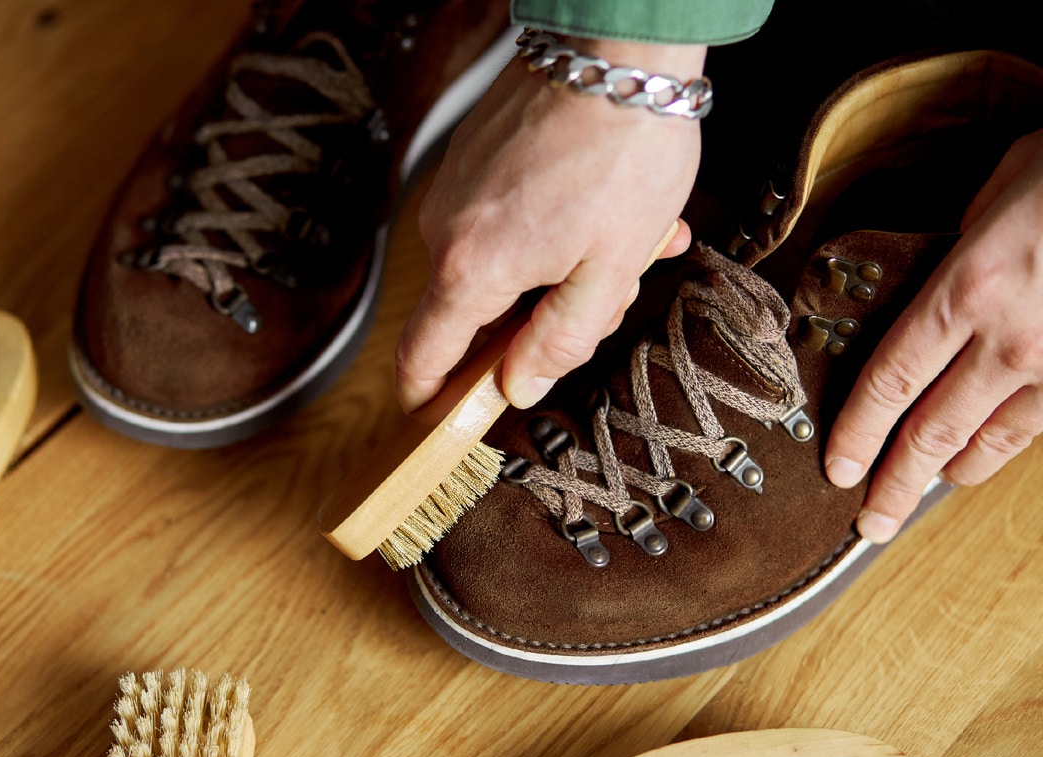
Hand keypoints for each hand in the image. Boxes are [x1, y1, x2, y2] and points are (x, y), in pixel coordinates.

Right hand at [395, 39, 704, 412]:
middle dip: (540, 317)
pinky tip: (600, 205)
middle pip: (476, 310)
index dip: (427, 397)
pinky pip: (500, 218)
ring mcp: (453, 189)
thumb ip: (560, 340)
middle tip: (610, 292)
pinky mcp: (470, 160)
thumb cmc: (622, 151)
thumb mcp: (611, 266)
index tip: (435, 418)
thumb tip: (518, 386)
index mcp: (473, 269)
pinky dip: (547, 227)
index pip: (424, 355)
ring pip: (497, 262)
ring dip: (556, 267)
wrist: (613, 46)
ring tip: (623, 237)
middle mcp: (445, 230)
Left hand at [825, 128, 1042, 541]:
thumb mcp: (997, 193)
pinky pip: (1038, 425)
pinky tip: (980, 458)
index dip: (858, 433)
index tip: (837, 469)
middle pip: (933, 430)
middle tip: (869, 524)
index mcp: (969, 288)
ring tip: (920, 490)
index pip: (890, 380)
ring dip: (949, 471)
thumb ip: (957, 254)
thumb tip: (933, 293)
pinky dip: (1002, 446)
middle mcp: (1013, 339)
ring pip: (992, 440)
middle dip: (896, 484)